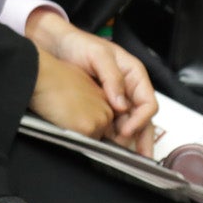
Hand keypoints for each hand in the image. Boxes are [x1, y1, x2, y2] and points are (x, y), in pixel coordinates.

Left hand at [26, 11, 156, 148]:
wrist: (55, 44)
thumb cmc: (79, 44)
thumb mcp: (98, 55)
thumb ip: (112, 78)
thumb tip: (122, 105)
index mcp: (134, 75)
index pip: (147, 102)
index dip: (140, 120)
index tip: (126, 131)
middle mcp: (129, 88)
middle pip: (143, 118)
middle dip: (142, 138)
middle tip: (139, 158)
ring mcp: (116, 98)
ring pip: (129, 123)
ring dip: (129, 141)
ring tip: (126, 158)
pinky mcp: (102, 105)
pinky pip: (113, 123)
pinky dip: (113, 135)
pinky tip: (109, 148)